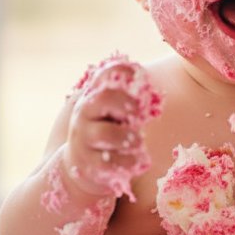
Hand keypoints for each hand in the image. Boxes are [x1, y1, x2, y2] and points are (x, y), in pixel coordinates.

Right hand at [61, 54, 161, 200]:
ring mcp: (84, 139)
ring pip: (105, 133)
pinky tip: (137, 160)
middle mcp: (84, 114)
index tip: (139, 74)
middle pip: (103, 97)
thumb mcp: (114, 112)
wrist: (81, 164)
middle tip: (139, 114)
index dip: (123, 70)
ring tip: (138, 141)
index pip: (103, 75)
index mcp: (93, 96)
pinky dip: (129, 161)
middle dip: (127, 103)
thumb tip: (153, 93)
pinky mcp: (89, 164)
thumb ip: (129, 101)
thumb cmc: (107, 131)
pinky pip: (110, 162)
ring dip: (129, 137)